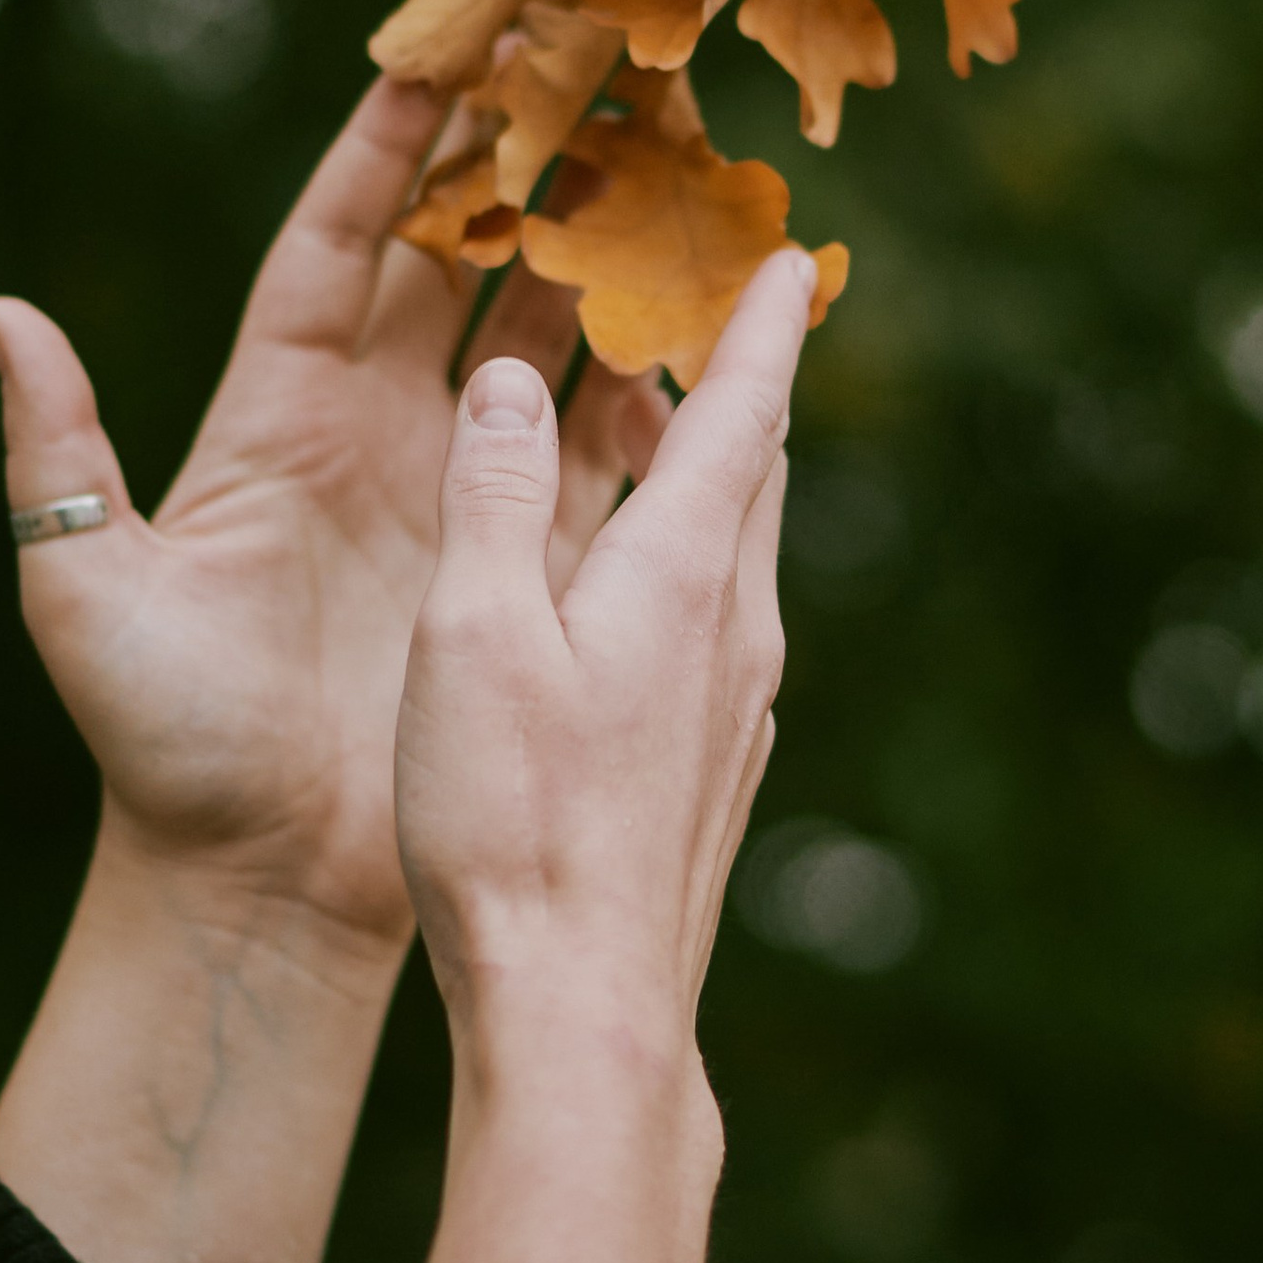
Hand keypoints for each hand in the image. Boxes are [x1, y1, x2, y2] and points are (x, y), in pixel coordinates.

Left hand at [0, 76, 671, 962]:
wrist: (258, 884)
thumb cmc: (160, 740)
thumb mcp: (86, 586)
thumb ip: (55, 452)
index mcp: (275, 412)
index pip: (337, 248)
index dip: (385, 154)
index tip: (440, 57)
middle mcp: (373, 432)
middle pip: (459, 267)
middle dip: (519, 169)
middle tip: (591, 74)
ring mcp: (457, 494)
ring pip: (541, 342)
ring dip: (598, 258)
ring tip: (667, 172)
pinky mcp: (521, 566)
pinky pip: (598, 455)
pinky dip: (645, 394)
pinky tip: (697, 336)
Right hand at [394, 248, 811, 1072]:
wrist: (583, 1010)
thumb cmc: (512, 821)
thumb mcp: (474, 632)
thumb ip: (497, 494)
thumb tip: (521, 376)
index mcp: (681, 575)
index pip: (742, 412)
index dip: (760, 324)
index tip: (789, 252)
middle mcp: (733, 629)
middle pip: (748, 469)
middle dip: (727, 379)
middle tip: (701, 304)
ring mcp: (734, 706)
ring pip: (730, 548)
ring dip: (697, 468)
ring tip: (646, 419)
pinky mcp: (713, 766)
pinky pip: (712, 619)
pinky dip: (679, 556)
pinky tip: (628, 580)